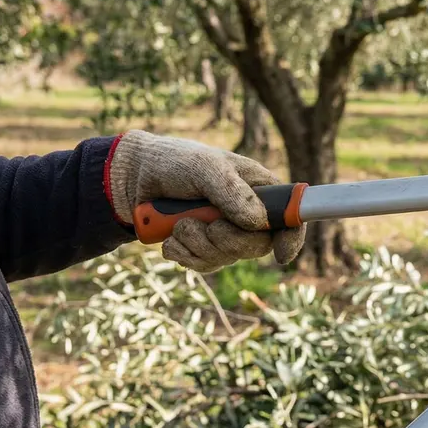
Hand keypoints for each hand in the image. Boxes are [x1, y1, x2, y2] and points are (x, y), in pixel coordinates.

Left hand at [107, 130, 305, 271]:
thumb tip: (258, 221)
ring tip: (180, 224)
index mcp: (260, 190)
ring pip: (226, 258)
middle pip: (257, 246)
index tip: (281, 254)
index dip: (292, 237)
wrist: (135, 178)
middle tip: (206, 226)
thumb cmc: (176, 162)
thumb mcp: (204, 168)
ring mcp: (226, 233)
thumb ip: (231, 192)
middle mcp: (248, 214)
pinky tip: (172, 237)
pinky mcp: (204, 248)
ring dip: (197, 244)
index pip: (290, 217)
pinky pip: (203, 265)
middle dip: (227, 241)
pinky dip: (184, 254)